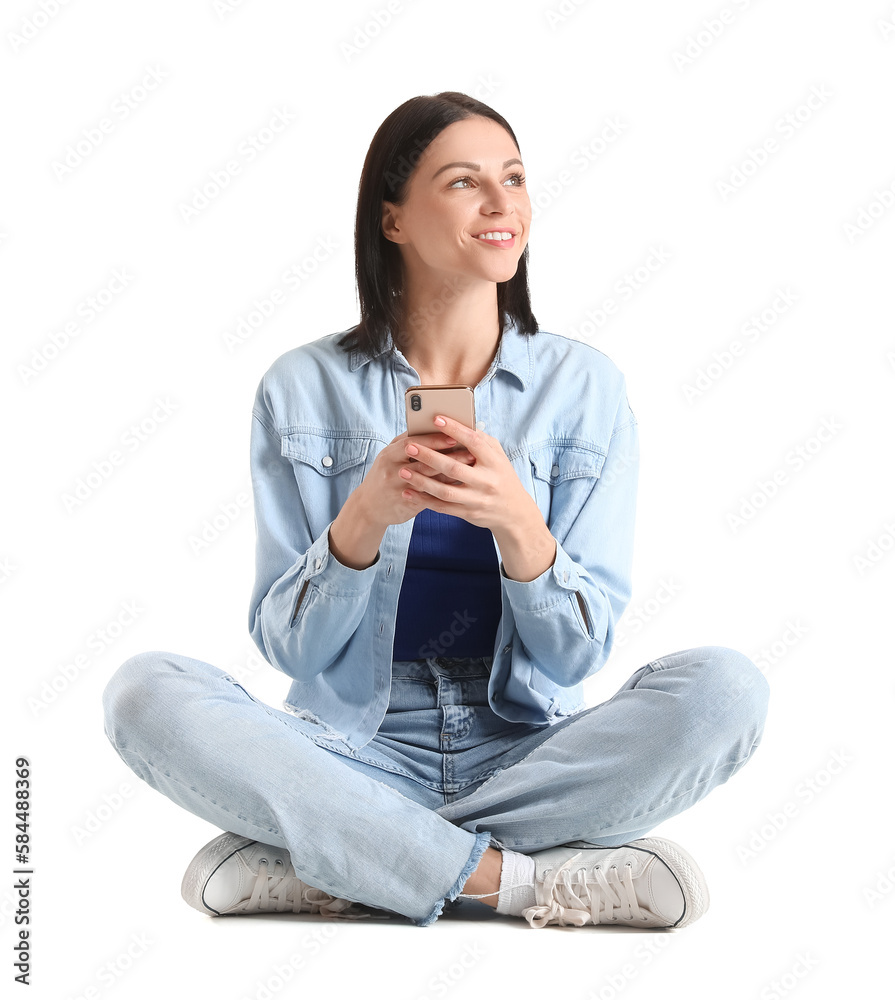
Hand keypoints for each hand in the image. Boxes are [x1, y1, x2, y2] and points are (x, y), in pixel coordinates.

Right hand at [355, 428, 474, 529]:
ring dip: (451, 474)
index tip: (454, 435)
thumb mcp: (390, 456)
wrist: (369, 507)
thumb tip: (433, 428)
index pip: (413, 442)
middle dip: (449, 457)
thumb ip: (408, 443)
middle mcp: (392, 471)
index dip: (435, 439)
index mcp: (388, 454)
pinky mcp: (406, 505)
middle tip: (471, 452)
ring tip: (470, 468)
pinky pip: (429, 497)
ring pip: (429, 480)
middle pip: (424, 462)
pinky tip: (461, 486)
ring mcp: (399, 490)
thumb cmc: (385, 475)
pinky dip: (445, 491)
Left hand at [396, 413, 535, 531]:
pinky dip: (424, 500)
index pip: (473, 442)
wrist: (514, 512)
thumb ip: (481, 440)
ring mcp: (477, 499)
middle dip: (429, 456)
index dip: (455, 429)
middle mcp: (486, 481)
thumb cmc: (501, 476)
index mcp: (494, 462)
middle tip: (409, 446)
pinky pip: (443, 507)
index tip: (436, 418)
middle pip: (453, 468)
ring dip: (422, 481)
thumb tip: (459, 423)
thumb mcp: (498, 456)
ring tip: (403, 472)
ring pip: (445, 491)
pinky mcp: (468, 513)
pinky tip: (409, 492)